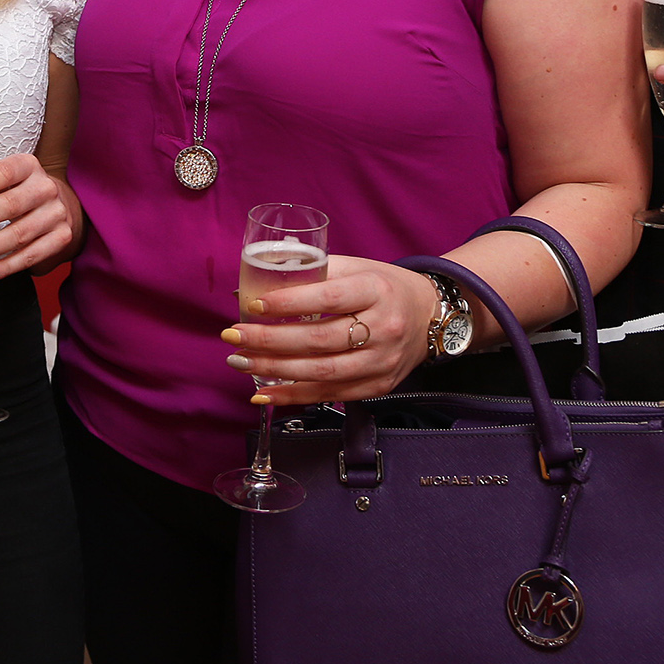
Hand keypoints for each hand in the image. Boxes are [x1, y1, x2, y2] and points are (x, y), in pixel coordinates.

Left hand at [0, 152, 73, 279]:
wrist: (62, 208)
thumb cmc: (16, 192)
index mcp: (26, 166)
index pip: (4, 171)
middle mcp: (45, 187)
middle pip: (12, 204)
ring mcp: (56, 214)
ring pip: (22, 233)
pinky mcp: (60, 238)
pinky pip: (33, 255)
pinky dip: (8, 267)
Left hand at [221, 256, 439, 406]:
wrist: (429, 317)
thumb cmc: (383, 287)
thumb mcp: (357, 267)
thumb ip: (315, 270)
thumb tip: (261, 278)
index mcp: (376, 290)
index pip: (329, 298)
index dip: (289, 303)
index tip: (253, 304)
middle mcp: (383, 328)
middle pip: (319, 341)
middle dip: (269, 341)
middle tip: (233, 336)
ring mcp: (382, 363)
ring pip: (321, 372)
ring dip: (274, 370)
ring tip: (240, 361)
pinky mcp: (378, 387)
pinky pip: (330, 395)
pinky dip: (293, 395)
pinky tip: (264, 392)